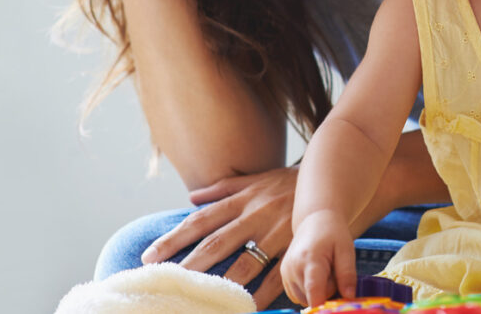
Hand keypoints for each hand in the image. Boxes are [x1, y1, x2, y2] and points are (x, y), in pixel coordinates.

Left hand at [140, 167, 296, 309]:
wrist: (330, 179)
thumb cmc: (287, 183)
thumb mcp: (255, 179)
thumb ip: (223, 188)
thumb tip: (191, 197)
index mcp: (242, 200)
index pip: (201, 220)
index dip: (174, 238)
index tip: (150, 255)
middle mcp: (256, 215)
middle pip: (218, 243)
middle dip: (191, 263)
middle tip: (168, 282)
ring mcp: (277, 232)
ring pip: (246, 262)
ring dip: (224, 282)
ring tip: (202, 299)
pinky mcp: (297, 247)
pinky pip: (279, 274)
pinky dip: (265, 292)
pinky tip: (249, 306)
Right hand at [281, 209, 355, 306]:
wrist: (314, 220)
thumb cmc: (333, 233)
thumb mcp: (346, 250)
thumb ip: (347, 274)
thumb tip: (349, 296)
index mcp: (310, 259)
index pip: (314, 292)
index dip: (326, 304)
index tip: (337, 302)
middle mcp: (293, 268)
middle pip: (312, 297)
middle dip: (327, 292)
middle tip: (333, 272)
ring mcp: (286, 273)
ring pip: (304, 299)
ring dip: (317, 292)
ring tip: (324, 272)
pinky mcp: (284, 277)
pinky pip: (298, 295)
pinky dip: (309, 290)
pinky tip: (315, 275)